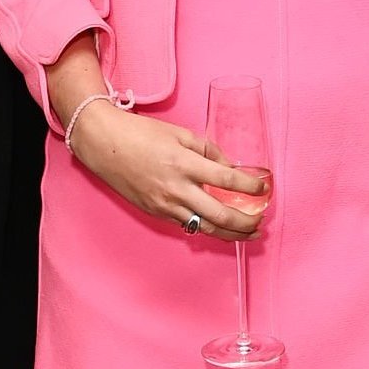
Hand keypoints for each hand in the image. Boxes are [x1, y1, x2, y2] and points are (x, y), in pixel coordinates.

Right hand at [69, 102, 269, 241]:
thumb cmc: (142, 134)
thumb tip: (229, 168)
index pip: (227, 180)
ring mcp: (165, 206)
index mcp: (185, 164)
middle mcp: (176, 190)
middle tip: (261, 222)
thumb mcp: (181, 134)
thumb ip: (209, 151)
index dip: (250, 187)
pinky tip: (220, 227)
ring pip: (204, 228)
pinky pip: (187, 225)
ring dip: (230, 234)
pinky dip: (207, 228)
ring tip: (249, 233)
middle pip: (219, 215)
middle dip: (245, 222)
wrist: (104, 145)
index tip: (264, 189)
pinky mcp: (156, 213)